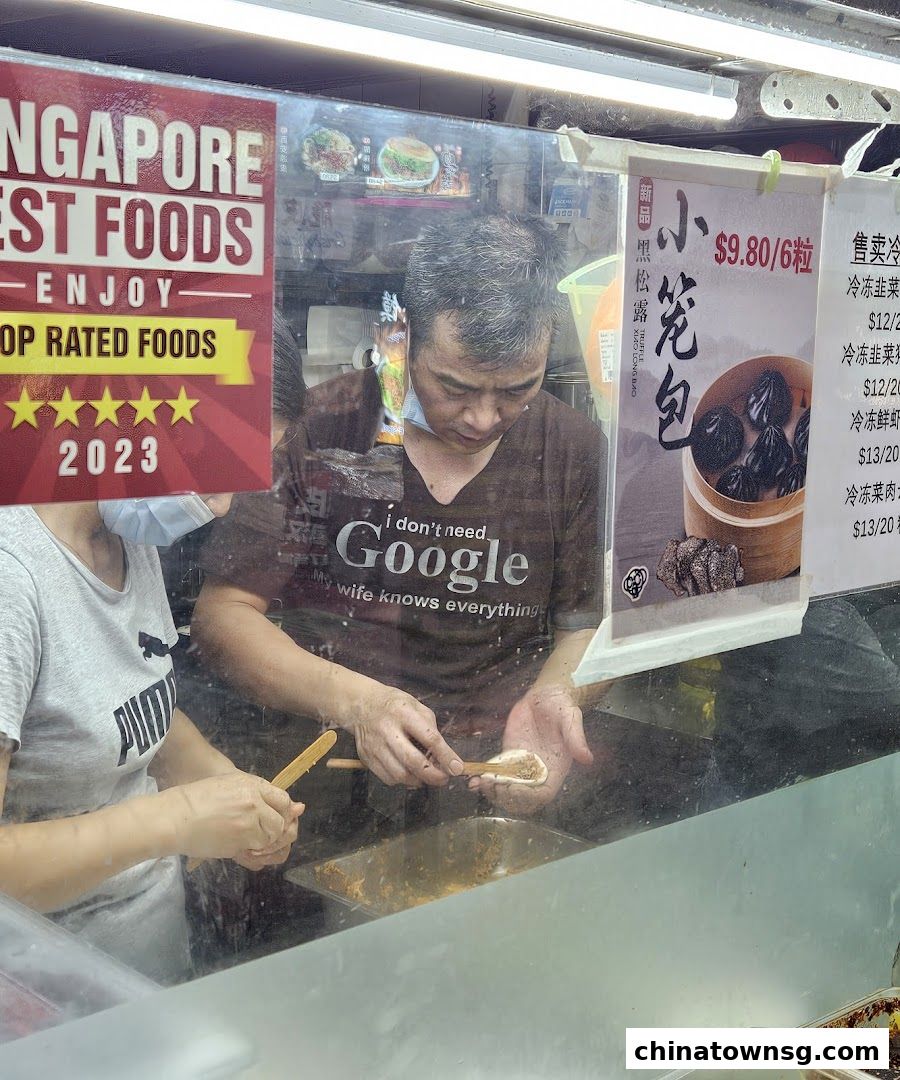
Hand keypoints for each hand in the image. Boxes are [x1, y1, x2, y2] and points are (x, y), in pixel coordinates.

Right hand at [162, 771, 302, 860]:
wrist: (176, 817)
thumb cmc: (198, 798)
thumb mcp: (229, 785)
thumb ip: (258, 794)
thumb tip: (297, 807)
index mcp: (252, 785)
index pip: (283, 799)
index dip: (283, 811)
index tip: (275, 817)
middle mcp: (254, 803)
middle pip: (280, 822)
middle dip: (274, 830)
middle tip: (261, 832)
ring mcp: (248, 824)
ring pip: (270, 837)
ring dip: (262, 841)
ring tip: (245, 838)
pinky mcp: (239, 843)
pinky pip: (255, 850)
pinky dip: (250, 851)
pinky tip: (236, 844)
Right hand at [345, 684, 463, 787]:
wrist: (361, 704)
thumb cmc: (394, 705)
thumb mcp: (416, 705)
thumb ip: (430, 728)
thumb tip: (443, 756)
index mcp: (404, 713)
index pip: (429, 738)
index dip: (446, 756)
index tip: (457, 768)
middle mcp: (387, 730)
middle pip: (412, 761)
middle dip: (433, 775)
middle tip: (444, 779)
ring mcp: (375, 745)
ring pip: (400, 774)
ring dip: (418, 780)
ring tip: (425, 776)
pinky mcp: (366, 757)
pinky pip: (388, 778)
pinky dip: (402, 780)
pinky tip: (408, 773)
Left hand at [469, 685, 592, 814]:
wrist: (546, 694)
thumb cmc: (561, 705)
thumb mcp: (570, 718)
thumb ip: (576, 738)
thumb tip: (587, 758)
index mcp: (555, 768)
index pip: (542, 794)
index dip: (528, 797)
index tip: (513, 789)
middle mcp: (538, 771)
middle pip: (522, 798)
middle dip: (506, 797)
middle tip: (492, 785)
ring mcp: (521, 765)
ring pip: (507, 790)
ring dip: (493, 792)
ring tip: (480, 783)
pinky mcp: (509, 756)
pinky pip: (497, 774)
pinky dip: (485, 781)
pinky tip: (474, 780)